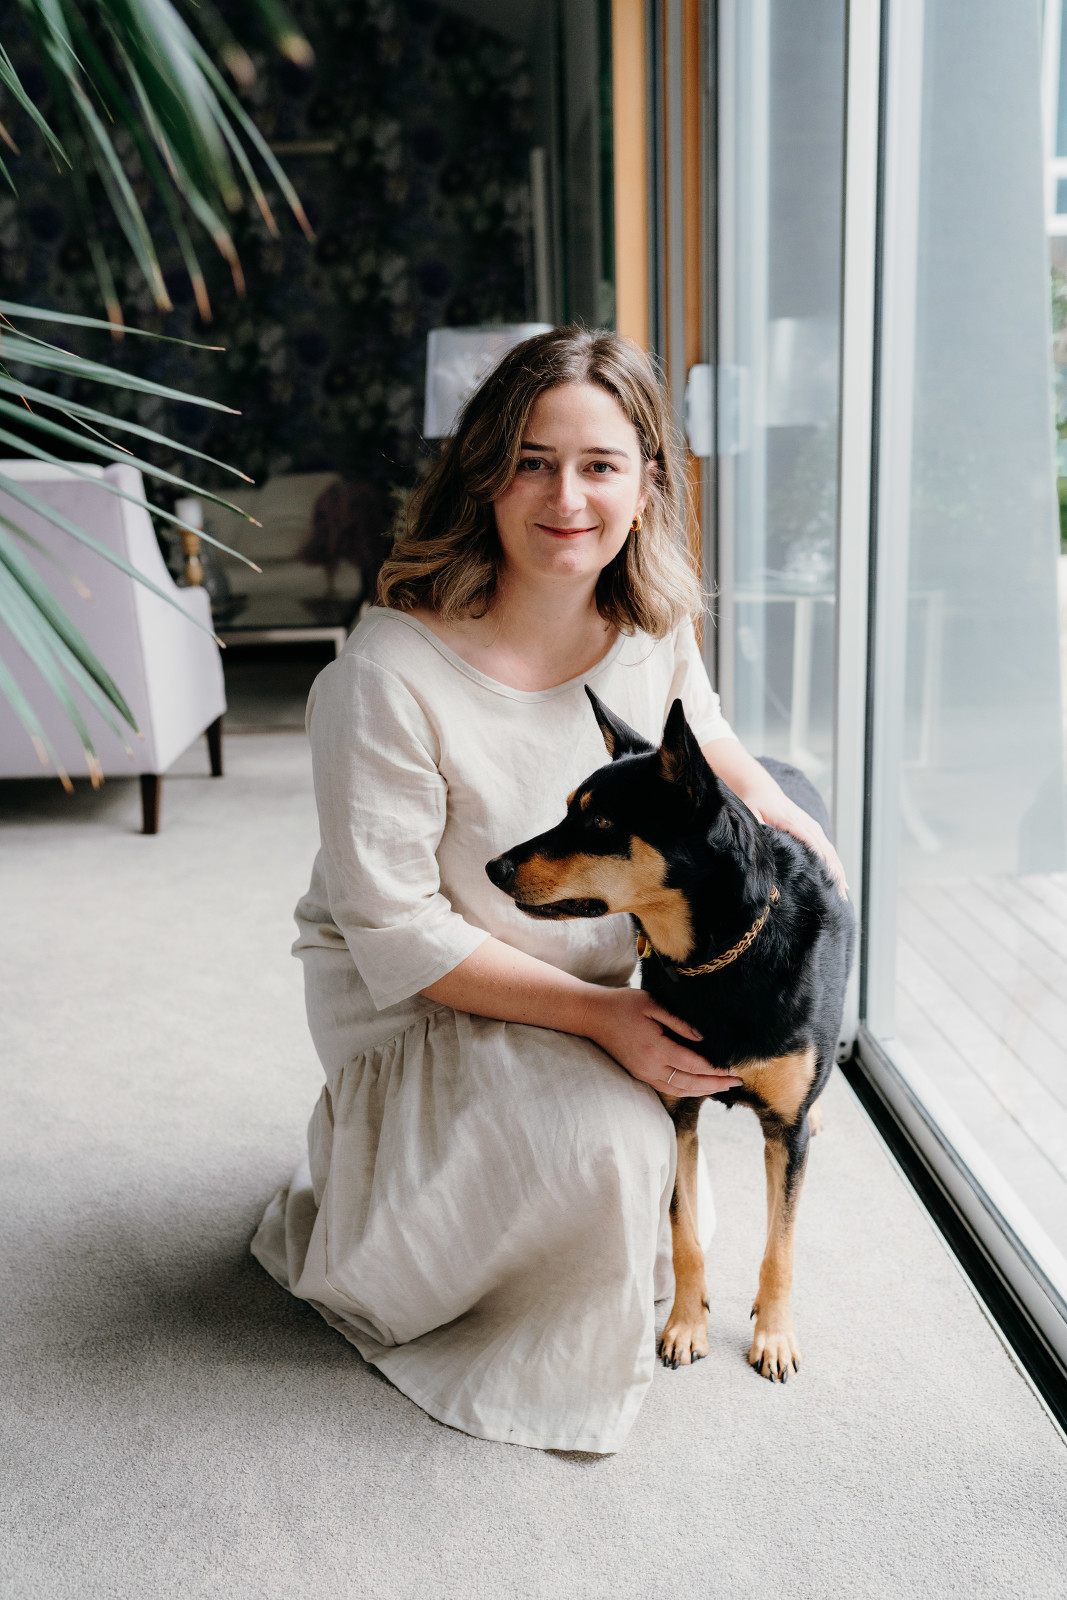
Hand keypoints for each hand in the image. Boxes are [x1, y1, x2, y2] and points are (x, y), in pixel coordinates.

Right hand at [580, 986, 742, 1095]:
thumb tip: (703, 1040)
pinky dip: (687, 1089)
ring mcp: (644, 1073)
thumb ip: (680, 1023)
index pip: (694, 1066)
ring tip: (722, 1087)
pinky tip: (698, 1084)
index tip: (734, 1070)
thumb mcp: (653, 1005)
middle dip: (715, 1084)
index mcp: (656, 1048)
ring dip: (703, 1090)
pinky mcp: (640, 1074)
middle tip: (736, 1083)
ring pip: (679, 1090)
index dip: (716, 1070)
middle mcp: (650, 1066)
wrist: (592, 1015)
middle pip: (690, 1083)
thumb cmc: (623, 1005)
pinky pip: (668, 1087)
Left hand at [752, 793, 847, 898]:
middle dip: (835, 872)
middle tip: (840, 895)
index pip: (812, 845)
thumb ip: (756, 829)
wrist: (763, 790)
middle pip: (826, 851)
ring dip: (838, 870)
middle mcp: (808, 825)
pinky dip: (835, 864)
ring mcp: (813, 827)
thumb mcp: (751, 815)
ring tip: (844, 891)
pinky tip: (840, 879)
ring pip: (830, 851)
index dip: (821, 863)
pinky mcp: (813, 830)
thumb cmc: (754, 804)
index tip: (828, 881)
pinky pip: (827, 849)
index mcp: (793, 823)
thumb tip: (759, 849)